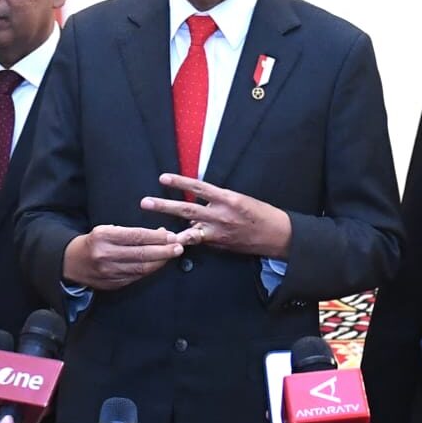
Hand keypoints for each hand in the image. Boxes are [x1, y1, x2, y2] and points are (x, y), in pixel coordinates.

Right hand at [61, 225, 182, 289]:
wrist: (71, 263)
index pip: (136, 236)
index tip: (170, 236)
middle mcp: (105, 255)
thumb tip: (159, 233)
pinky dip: (149, 270)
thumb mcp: (106, 229)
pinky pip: (136, 277)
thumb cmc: (93, 242)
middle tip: (178, 247)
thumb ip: (130, 232)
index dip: (156, 237)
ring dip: (160, 262)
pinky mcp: (112, 284)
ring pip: (141, 268)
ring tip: (172, 255)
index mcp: (103, 237)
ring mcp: (108, 272)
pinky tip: (158, 264)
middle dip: (163, 251)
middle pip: (141, 254)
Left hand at [144, 174, 291, 257]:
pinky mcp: (219, 244)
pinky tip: (172, 243)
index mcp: (227, 197)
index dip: (180, 182)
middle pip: (187, 208)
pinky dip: (186, 242)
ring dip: (170, 231)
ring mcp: (219, 232)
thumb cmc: (259, 213)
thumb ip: (216, 202)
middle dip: (164, 206)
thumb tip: (195, 206)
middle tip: (145, 202)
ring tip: (154, 231)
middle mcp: (221, 214)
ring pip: (189, 231)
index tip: (163, 178)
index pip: (198, 187)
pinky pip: (199, 242)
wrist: (276, 234)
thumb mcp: (239, 199)